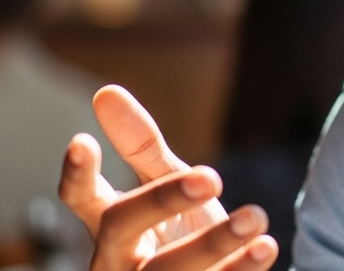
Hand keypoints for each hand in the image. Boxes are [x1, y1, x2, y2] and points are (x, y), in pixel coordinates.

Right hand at [59, 85, 279, 269]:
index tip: (82, 140)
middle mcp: (117, 261)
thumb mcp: (166, 186)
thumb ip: (141, 147)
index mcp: (109, 226)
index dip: (78, 174)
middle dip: (163, 199)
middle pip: (123, 227)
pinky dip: (239, 270)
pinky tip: (265, 246)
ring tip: (255, 215)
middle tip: (213, 175)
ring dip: (215, 242)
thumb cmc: (178, 231)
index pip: (82, 200)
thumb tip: (106, 91)